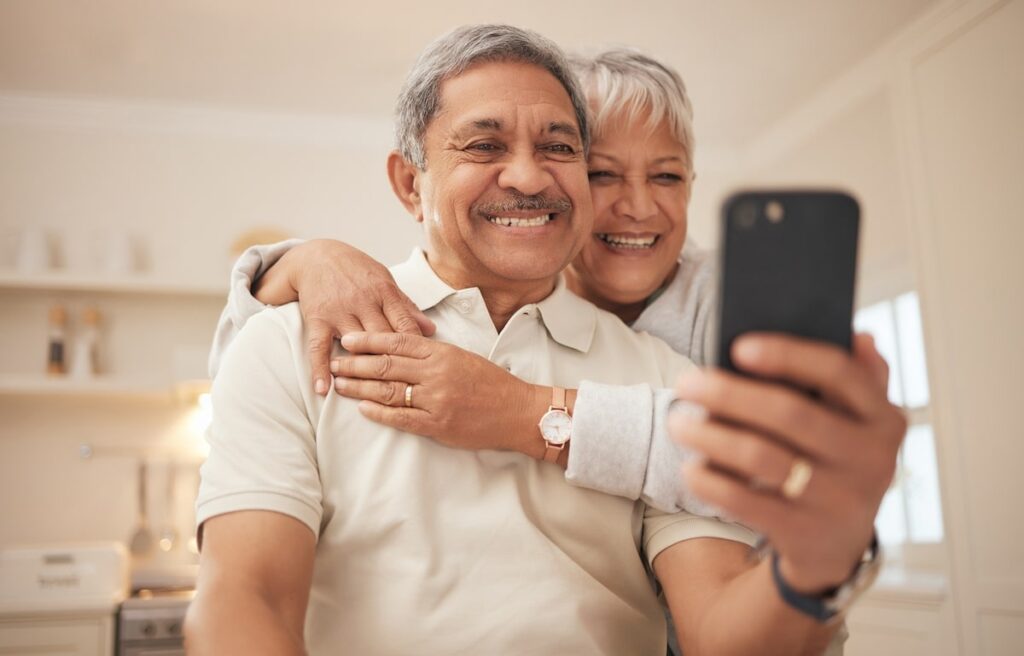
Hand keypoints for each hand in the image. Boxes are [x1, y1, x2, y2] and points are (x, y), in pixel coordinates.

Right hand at [255, 239, 435, 394]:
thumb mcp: (385, 281)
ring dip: (363, 370)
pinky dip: (320, 369)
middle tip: (407, 389)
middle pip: (384, 339)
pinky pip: (318, 347)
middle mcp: (364, 302)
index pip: (405, 325)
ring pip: (355, 345)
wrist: (316, 256)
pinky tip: (324, 389)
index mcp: (385, 292)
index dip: (417, 349)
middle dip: (395, 363)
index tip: (427, 370)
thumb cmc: (357, 271)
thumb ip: (406, 308)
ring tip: (371, 394)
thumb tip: (431, 330)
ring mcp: (340, 311)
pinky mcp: (317, 318)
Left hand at [331, 332, 543, 453]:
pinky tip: (363, 409)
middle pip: (386, 365)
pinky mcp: (438, 425)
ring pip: (389, 391)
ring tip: (340, 385)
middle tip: (333, 363)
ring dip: (360, 388)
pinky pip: (402, 418)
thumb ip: (430, 353)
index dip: (368, 340)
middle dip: (355, 364)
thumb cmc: (490, 383)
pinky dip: (380, 413)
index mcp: (441, 353)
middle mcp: (436, 374)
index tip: (348, 340)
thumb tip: (398, 347)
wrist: (517, 411)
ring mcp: (436, 400)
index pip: (396, 341)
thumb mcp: (461, 357)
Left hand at [669, 333, 904, 592]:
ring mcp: (840, 501)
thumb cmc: (832, 461)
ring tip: (677, 423)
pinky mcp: (805, 534)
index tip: (737, 347)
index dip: (787, 354)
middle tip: (685, 383)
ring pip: (761, 457)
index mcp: (883, 420)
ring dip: (710, 436)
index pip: (838, 373)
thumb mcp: (854, 423)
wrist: (837, 547)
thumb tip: (857, 336)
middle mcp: (871, 459)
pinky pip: (746, 502)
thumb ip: (855, 378)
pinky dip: (712, 481)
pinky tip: (690, 467)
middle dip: (729, 394)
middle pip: (789, 413)